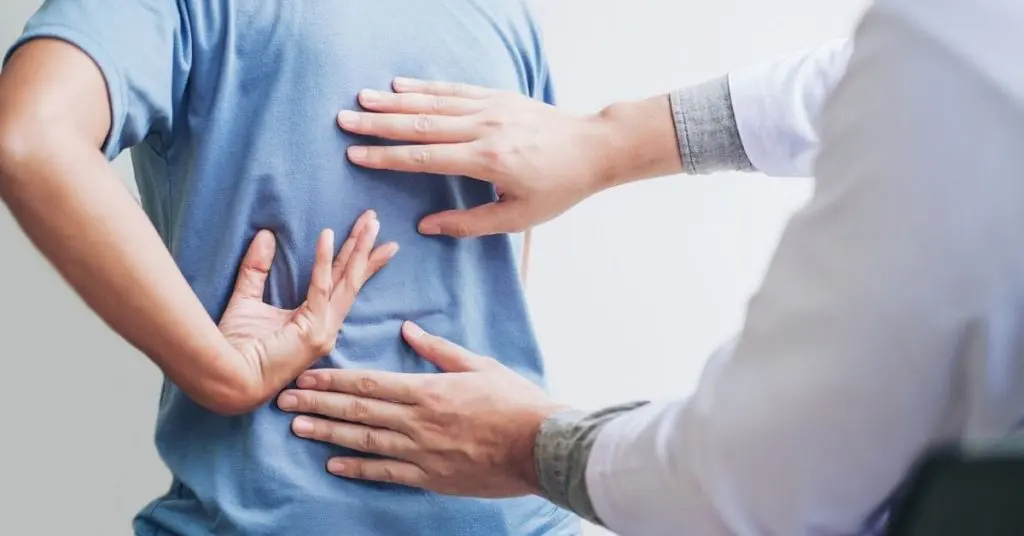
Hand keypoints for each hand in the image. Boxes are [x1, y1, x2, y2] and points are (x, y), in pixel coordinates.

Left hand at [218, 210, 397, 409]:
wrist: (226, 378)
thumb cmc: (233, 348)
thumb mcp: (247, 299)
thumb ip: (257, 269)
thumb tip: (266, 235)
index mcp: (315, 323)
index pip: (341, 285)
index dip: (355, 260)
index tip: (369, 237)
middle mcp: (326, 327)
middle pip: (352, 280)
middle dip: (365, 248)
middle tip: (375, 219)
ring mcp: (323, 331)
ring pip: (347, 281)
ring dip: (358, 248)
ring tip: (370, 222)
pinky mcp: (313, 330)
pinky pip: (321, 287)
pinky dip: (324, 259)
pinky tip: (327, 234)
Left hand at [277, 321, 567, 497]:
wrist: (540, 446)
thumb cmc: (514, 401)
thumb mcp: (479, 365)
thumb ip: (439, 349)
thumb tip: (408, 329)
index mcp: (428, 390)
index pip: (369, 384)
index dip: (334, 381)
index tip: (306, 376)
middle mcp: (418, 421)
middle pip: (358, 412)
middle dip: (318, 405)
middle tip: (284, 401)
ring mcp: (422, 452)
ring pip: (365, 442)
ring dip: (328, 435)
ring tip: (297, 429)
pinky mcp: (431, 477)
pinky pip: (387, 473)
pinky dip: (359, 469)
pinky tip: (333, 465)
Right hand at [338, 78, 621, 236]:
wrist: (593, 148)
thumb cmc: (558, 188)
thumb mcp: (518, 218)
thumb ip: (470, 223)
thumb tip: (426, 226)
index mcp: (488, 161)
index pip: (426, 158)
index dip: (388, 158)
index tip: (356, 156)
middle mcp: (486, 129)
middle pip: (421, 124)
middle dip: (379, 124)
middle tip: (344, 121)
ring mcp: (492, 108)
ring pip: (434, 102)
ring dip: (394, 101)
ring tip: (361, 100)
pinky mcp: (498, 96)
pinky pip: (455, 90)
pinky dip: (425, 88)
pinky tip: (400, 85)